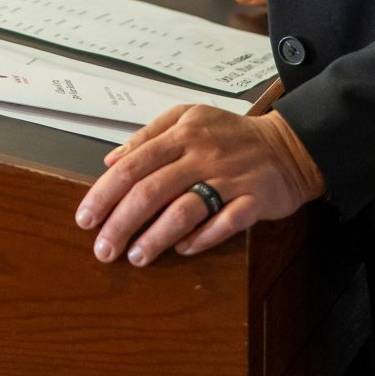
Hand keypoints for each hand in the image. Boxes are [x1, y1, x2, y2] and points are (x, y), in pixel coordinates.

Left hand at [75, 106, 322, 265]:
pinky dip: (202, 238)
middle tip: (103, 249)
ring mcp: (230, 177)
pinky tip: (183, 251)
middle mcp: (202, 154)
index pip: (133, 164)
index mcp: (181, 133)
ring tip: (136, 256)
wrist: (288, 145)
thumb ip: (148, 136)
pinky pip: (225, 223)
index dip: (105, 193)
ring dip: (156, 237)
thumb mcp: (187, 119)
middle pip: (152, 190)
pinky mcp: (255, 199)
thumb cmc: (229, 135)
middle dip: (121, 222)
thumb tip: (111, 160)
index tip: (85, 218)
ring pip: (185, 210)